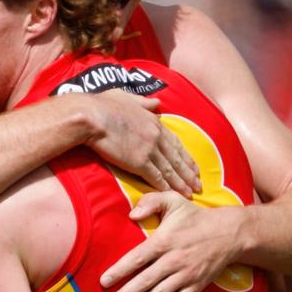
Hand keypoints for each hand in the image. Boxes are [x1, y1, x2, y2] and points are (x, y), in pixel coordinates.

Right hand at [85, 90, 199, 196]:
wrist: (92, 116)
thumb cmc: (104, 105)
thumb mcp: (127, 97)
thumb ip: (144, 102)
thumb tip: (157, 102)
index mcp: (154, 122)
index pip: (175, 142)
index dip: (185, 156)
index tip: (193, 165)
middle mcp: (156, 136)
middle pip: (177, 158)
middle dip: (189, 173)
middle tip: (199, 184)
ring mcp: (149, 150)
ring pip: (170, 170)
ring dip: (181, 183)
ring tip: (191, 193)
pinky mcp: (138, 162)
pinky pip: (156, 177)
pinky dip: (166, 187)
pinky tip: (173, 194)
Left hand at [101, 192, 238, 291]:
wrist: (229, 233)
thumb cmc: (195, 217)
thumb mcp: (173, 200)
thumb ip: (150, 202)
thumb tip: (131, 214)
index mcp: (164, 241)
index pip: (137, 258)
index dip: (119, 271)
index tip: (103, 282)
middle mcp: (173, 261)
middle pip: (145, 281)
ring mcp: (185, 276)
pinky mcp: (196, 286)